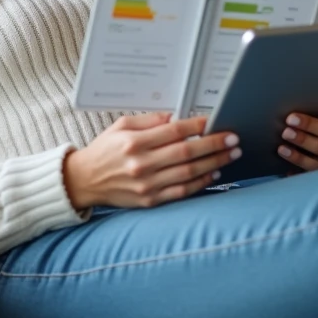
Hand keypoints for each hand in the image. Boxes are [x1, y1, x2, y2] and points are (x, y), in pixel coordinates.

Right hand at [63, 112, 241, 209]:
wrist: (84, 181)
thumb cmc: (104, 150)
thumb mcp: (120, 126)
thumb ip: (148, 120)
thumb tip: (176, 118)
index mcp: (134, 142)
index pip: (174, 131)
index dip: (198, 125)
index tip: (214, 121)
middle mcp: (142, 164)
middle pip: (186, 152)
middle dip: (214, 144)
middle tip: (233, 139)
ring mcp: (147, 185)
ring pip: (189, 173)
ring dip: (214, 163)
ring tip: (231, 154)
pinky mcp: (150, 200)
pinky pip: (182, 192)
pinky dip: (201, 182)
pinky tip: (214, 172)